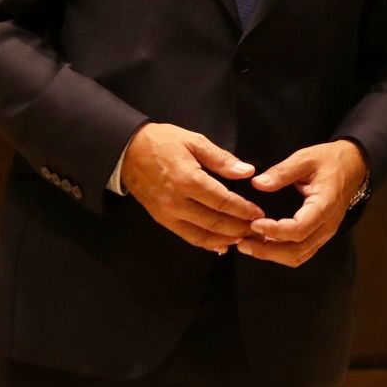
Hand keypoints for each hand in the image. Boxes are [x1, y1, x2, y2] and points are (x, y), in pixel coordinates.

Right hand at [120, 123, 263, 253]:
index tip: (258, 213)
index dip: (243, 210)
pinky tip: (221, 244)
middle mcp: (177, 202)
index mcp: (188, 179)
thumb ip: (221, 159)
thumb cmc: (163, 142)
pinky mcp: (162, 220)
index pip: (223, 201)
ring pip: (201, 235)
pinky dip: (206, 243)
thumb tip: (247, 171)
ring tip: (244, 239)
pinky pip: (187, 236)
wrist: (127, 152)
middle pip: (214, 222)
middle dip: (239, 228)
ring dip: (225, 239)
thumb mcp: (194, 141)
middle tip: (257, 230)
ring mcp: (168, 214)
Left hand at [235, 140, 368, 268]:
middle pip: (297, 250)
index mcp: (325, 205)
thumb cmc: (330, 160)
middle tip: (242, 242)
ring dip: (273, 255)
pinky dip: (281, 253)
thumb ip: (282, 171)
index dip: (275, 231)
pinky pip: (301, 252)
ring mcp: (325, 232)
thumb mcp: (306, 158)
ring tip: (249, 245)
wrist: (354, 165)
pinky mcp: (320, 234)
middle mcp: (327, 225)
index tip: (253, 223)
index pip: (300, 229)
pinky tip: (264, 244)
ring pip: (299, 256)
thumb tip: (258, 184)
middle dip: (268, 251)